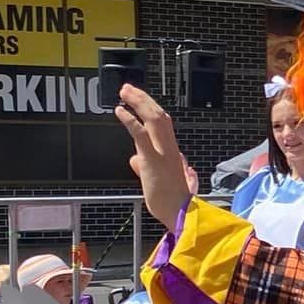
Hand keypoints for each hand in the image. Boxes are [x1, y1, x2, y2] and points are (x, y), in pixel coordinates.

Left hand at [115, 85, 193, 225]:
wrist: (182, 214)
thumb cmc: (173, 202)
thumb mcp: (159, 180)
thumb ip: (147, 166)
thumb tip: (135, 160)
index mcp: (173, 152)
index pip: (164, 124)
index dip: (150, 108)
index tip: (138, 99)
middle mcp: (170, 148)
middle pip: (159, 115)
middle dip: (143, 99)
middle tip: (128, 89)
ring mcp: (163, 153)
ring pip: (154, 119)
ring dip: (139, 103)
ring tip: (125, 93)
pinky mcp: (153, 160)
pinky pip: (142, 135)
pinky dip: (131, 121)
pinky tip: (121, 111)